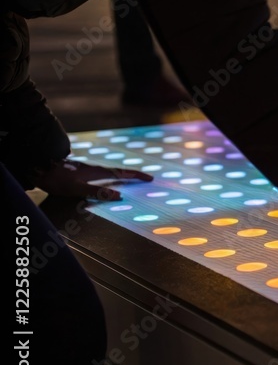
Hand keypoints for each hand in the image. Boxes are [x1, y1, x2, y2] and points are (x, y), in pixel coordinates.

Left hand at [34, 160, 153, 200]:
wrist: (40, 167)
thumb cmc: (58, 179)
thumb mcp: (77, 189)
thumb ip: (98, 193)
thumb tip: (119, 196)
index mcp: (98, 172)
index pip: (123, 173)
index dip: (137, 176)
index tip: (150, 178)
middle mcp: (96, 169)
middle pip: (119, 172)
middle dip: (132, 176)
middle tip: (144, 180)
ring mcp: (89, 170)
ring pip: (110, 173)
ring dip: (122, 177)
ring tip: (129, 182)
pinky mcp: (82, 172)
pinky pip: (102, 176)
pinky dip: (110, 179)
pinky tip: (106, 182)